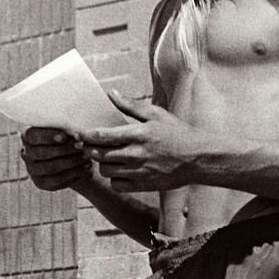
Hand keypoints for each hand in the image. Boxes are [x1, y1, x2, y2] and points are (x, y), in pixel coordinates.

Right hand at [21, 127, 92, 190]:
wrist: (74, 155)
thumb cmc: (69, 135)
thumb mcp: (67, 128)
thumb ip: (68, 129)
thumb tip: (76, 136)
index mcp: (27, 135)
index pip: (33, 135)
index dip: (48, 136)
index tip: (65, 136)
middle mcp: (26, 153)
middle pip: (41, 153)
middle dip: (64, 149)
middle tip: (81, 145)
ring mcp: (32, 170)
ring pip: (50, 167)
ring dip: (71, 162)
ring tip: (86, 156)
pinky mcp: (42, 183)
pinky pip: (57, 180)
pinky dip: (74, 173)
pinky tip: (85, 167)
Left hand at [80, 91, 200, 191]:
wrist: (197, 158)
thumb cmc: (177, 133)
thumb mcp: (156, 114)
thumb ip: (131, 106)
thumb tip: (111, 93)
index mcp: (138, 134)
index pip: (103, 136)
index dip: (87, 135)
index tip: (80, 133)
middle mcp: (136, 154)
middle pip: (100, 155)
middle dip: (90, 150)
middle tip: (89, 146)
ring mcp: (139, 171)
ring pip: (106, 171)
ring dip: (102, 164)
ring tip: (106, 157)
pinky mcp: (143, 184)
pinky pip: (117, 184)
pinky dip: (114, 178)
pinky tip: (119, 170)